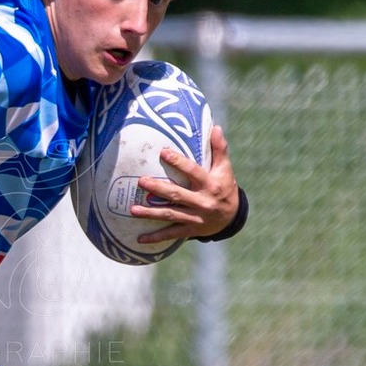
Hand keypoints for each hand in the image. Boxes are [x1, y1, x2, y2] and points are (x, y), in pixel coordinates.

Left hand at [130, 124, 240, 243]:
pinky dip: (156, 237)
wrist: (233, 218)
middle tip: (141, 181)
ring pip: (170, 214)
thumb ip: (219, 149)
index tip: (163, 153)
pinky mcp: (191, 230)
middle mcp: (202, 202)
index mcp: (210, 184)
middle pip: (178, 195)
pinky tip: (140, 239)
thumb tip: (215, 127)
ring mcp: (196, 218)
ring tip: (132, 210)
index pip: (193, 171)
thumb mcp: (225, 169)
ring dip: (150, 213)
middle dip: (159, 189)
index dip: (179, 162)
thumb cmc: (225, 188)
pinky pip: (171, 233)